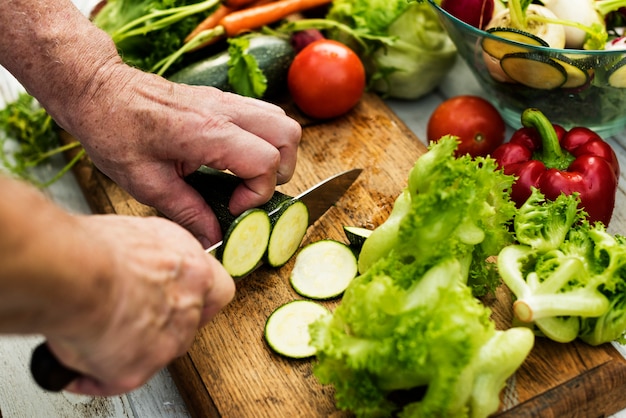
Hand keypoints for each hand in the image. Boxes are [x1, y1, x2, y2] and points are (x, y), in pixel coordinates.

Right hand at [44, 214, 234, 395]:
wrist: (73, 272)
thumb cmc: (94, 246)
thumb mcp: (138, 233)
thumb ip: (153, 255)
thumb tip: (140, 260)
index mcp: (192, 267)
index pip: (216, 290)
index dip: (197, 298)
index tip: (178, 298)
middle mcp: (188, 304)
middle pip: (185, 325)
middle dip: (159, 324)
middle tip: (130, 317)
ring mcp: (168, 340)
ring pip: (155, 354)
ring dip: (130, 348)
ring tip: (95, 333)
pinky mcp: (139, 369)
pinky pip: (116, 378)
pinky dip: (96, 373)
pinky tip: (78, 356)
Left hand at [63, 64, 300, 247]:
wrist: (100, 91)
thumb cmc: (115, 131)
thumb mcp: (146, 183)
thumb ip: (187, 211)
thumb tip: (213, 237)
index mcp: (207, 132)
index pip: (266, 161)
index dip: (258, 193)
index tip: (233, 206)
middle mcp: (225, 111)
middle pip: (288, 135)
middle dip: (281, 171)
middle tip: (251, 191)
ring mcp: (226, 101)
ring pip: (282, 121)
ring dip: (277, 153)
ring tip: (247, 176)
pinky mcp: (222, 100)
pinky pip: (263, 115)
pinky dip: (263, 139)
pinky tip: (235, 158)